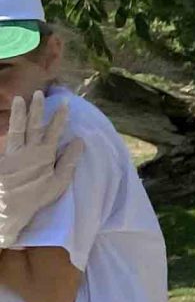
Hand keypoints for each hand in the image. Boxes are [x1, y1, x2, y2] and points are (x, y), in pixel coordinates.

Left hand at [0, 95, 80, 250]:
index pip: (53, 132)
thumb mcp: (59, 182)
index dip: (59, 117)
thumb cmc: (37, 197)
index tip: (64, 104)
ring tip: (19, 99)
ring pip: (17, 128)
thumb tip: (79, 141)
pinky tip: (11, 122)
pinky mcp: (4, 157)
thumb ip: (68, 161)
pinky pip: (7, 138)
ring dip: (19, 113)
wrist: (9, 208)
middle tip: (38, 93)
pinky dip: (9, 128)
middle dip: (37, 109)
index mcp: (45, 155)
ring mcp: (14, 152)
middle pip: (33, 125)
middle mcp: (28, 150)